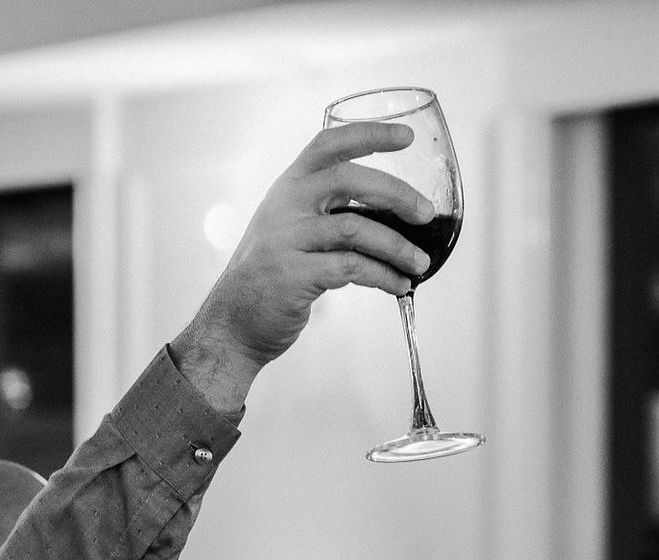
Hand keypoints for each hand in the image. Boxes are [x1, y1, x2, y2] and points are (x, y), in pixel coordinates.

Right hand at [171, 121, 434, 411]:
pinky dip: (383, 277)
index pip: (329, 144)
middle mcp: (285, 207)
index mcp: (287, 188)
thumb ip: (323, 214)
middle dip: (397, 194)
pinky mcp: (295, 276)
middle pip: (350, 180)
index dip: (369, 134)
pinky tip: (399, 285)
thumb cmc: (268, 280)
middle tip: (426, 214)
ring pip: (357, 229)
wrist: (232, 325)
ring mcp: (287, 241)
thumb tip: (390, 215)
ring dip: (397, 247)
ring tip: (420, 263)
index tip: (406, 138)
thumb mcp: (288, 231)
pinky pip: (353, 269)